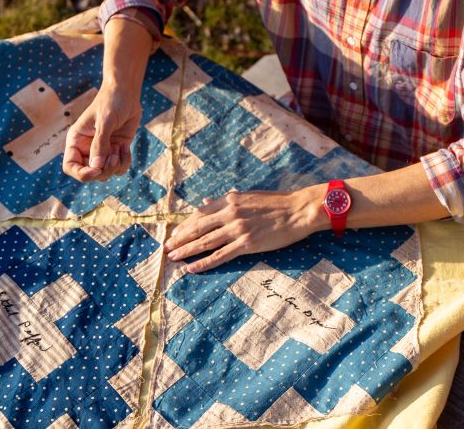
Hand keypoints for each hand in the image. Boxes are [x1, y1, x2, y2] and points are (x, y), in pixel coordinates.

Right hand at [63, 86, 141, 181]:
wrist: (127, 93)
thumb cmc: (112, 102)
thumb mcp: (105, 122)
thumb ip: (100, 144)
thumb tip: (97, 167)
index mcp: (76, 141)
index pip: (71, 167)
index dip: (82, 174)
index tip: (97, 170)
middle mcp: (87, 148)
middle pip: (91, 174)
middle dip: (104, 170)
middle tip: (114, 154)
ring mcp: (103, 150)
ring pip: (106, 173)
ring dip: (116, 166)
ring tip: (120, 148)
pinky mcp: (117, 149)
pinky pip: (119, 166)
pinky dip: (125, 161)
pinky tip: (126, 147)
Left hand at [164, 188, 326, 272]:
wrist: (298, 210)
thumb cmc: (276, 202)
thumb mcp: (248, 196)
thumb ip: (226, 201)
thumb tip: (204, 202)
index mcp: (230, 200)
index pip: (200, 213)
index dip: (185, 225)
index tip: (175, 233)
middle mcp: (230, 213)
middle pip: (198, 227)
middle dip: (180, 238)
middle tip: (166, 247)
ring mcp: (238, 229)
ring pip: (205, 241)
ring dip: (186, 250)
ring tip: (172, 257)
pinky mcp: (247, 244)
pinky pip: (220, 255)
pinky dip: (204, 262)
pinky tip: (192, 268)